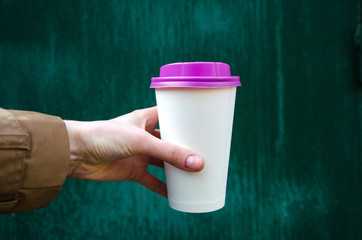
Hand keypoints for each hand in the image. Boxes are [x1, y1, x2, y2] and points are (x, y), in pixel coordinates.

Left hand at [64, 107, 203, 197]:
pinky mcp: (133, 170)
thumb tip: (198, 164)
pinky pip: (152, 180)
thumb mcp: (141, 141)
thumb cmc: (104, 136)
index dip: (186, 118)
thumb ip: (168, 152)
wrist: (76, 154)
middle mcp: (144, 135)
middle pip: (171, 141)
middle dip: (186, 147)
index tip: (204, 124)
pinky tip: (175, 194)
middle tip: (206, 152)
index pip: (171, 115)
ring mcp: (139, 154)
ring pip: (163, 161)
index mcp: (146, 119)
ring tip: (196, 173)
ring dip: (176, 168)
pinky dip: (163, 187)